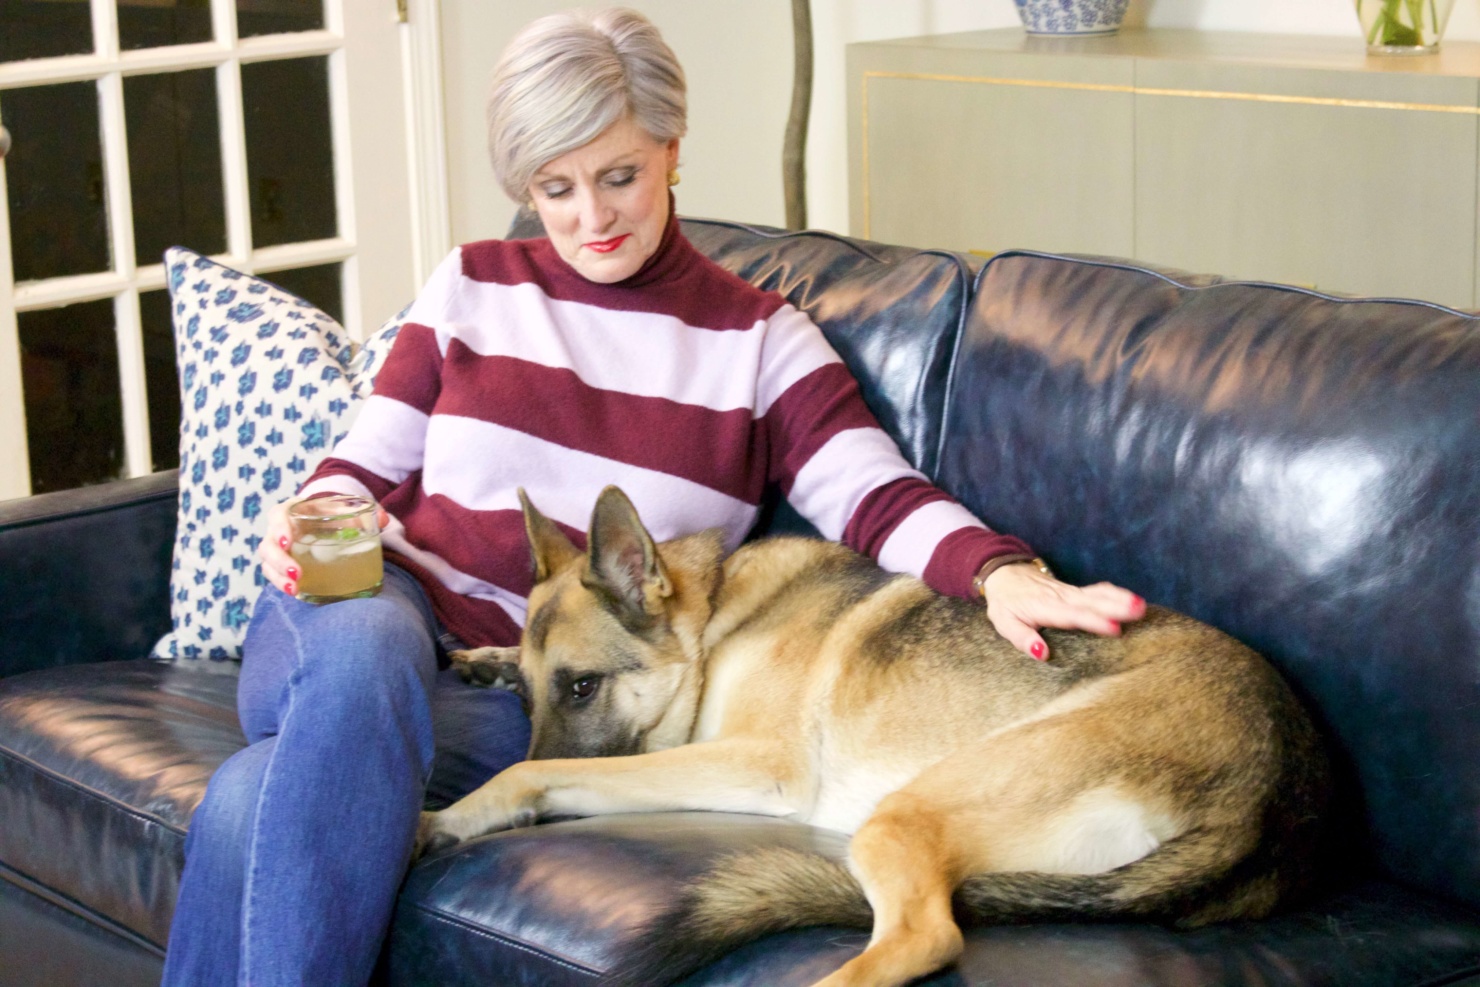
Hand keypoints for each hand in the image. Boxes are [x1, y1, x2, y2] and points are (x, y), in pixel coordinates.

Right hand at [257, 495, 389, 597]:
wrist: (327, 519)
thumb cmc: (334, 512)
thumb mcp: (348, 507)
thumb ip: (367, 510)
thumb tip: (384, 520)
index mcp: (292, 510)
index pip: (278, 516)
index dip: (279, 528)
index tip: (288, 541)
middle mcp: (280, 530)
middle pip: (268, 545)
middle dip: (279, 560)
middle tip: (297, 573)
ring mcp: (279, 550)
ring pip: (268, 563)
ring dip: (278, 577)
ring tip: (294, 589)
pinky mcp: (283, 565)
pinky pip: (274, 576)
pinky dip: (282, 584)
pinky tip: (296, 593)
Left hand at [982, 562, 1145, 661]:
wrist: (1004, 574)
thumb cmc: (1005, 604)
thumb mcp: (1005, 623)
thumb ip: (1022, 638)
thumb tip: (1042, 653)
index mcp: (1044, 607)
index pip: (1072, 616)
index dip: (1093, 621)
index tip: (1114, 628)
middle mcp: (1061, 598)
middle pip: (1091, 603)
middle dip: (1115, 607)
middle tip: (1138, 611)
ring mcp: (1069, 593)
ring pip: (1097, 594)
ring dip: (1120, 598)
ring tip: (1141, 605)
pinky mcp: (1074, 591)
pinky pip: (1097, 591)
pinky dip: (1115, 593)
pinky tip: (1132, 598)